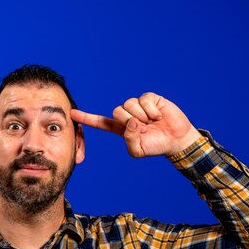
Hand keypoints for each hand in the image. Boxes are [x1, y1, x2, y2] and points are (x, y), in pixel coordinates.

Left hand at [70, 93, 201, 156]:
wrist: (176, 140)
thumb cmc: (156, 146)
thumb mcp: (138, 150)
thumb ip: (129, 140)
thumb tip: (130, 122)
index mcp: (120, 128)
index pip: (100, 122)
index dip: (87, 118)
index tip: (72, 114)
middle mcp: (127, 115)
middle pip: (117, 111)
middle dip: (130, 120)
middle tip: (144, 127)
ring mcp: (138, 105)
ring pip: (129, 104)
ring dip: (142, 116)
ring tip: (152, 122)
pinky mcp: (150, 98)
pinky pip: (144, 99)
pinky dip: (152, 110)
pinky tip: (158, 115)